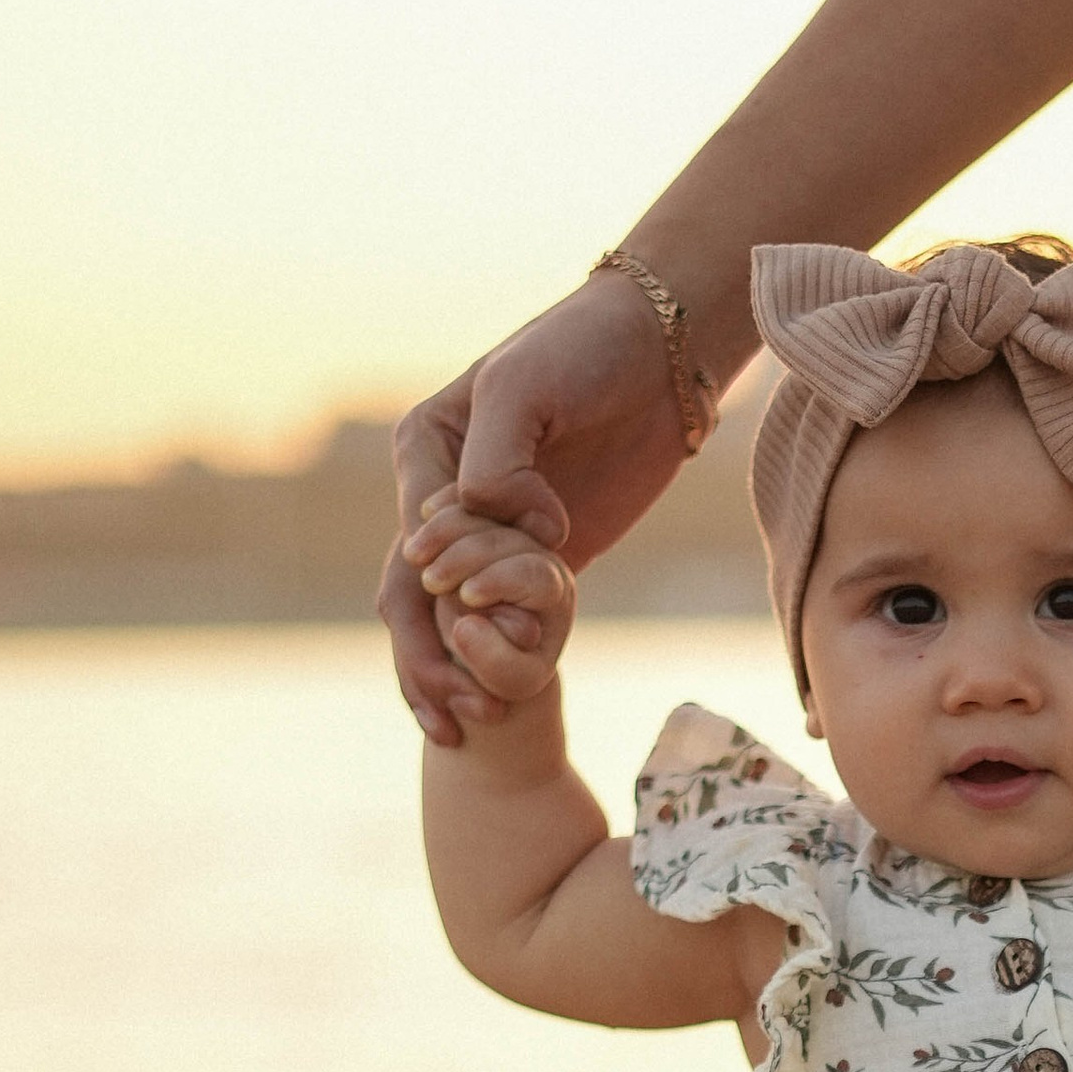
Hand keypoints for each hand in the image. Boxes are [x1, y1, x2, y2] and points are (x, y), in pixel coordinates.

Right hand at [381, 270, 712, 743]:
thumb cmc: (584, 350)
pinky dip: (502, 659)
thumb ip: (494, 456)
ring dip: (459, 670)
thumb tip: (487, 518)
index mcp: (425, 451)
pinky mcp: (541, 556)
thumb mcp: (524, 386)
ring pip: (455, 618)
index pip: (414, 542)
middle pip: (417, 595)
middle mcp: (445, 496)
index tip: (477, 610)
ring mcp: (492, 531)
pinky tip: (506, 706)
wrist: (658, 354)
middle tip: (460, 712)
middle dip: (430, 657)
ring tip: (477, 721)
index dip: (435, 591)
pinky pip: (508, 617)